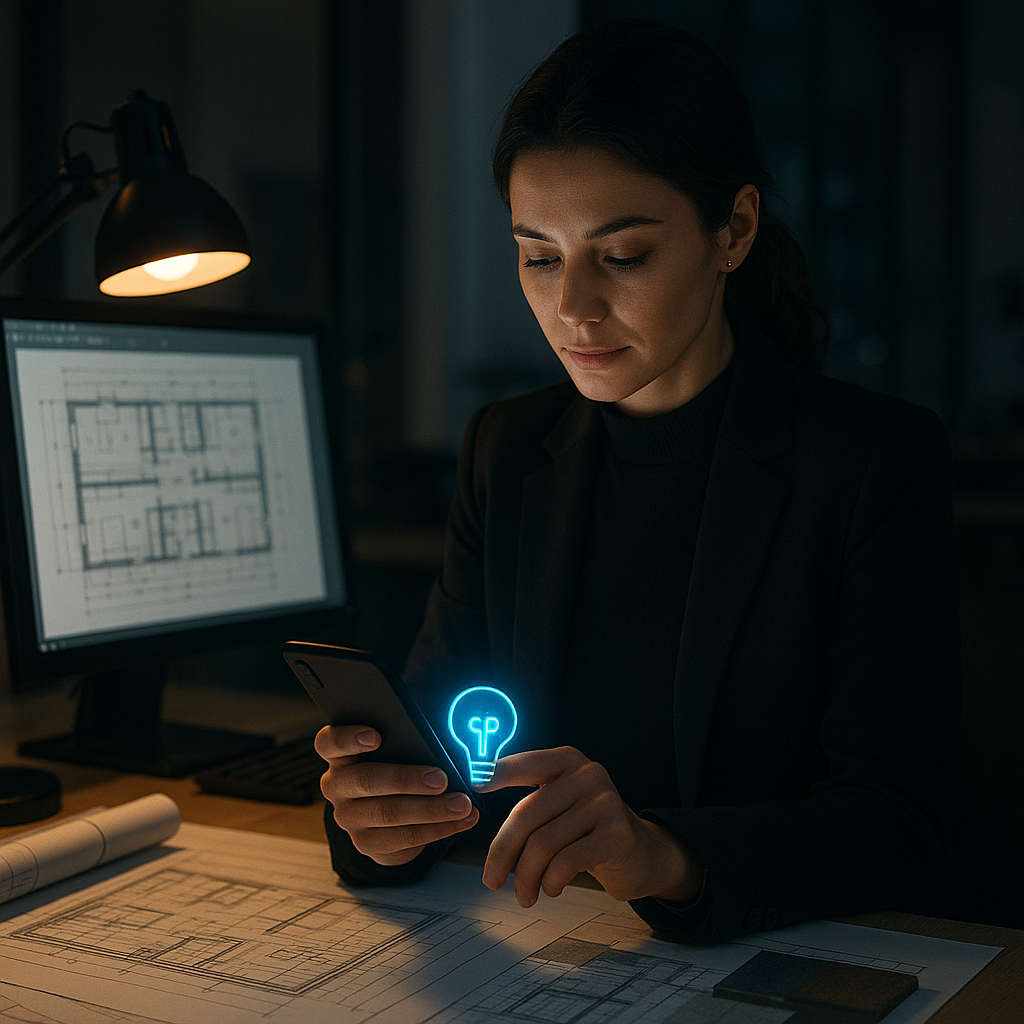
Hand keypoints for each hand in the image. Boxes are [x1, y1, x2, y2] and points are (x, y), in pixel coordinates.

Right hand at [315, 724, 479, 865]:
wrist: (386, 813)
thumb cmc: (395, 764)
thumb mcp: (396, 746)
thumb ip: (407, 735)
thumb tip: (444, 728)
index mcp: (339, 754)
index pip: (329, 743)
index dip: (348, 738)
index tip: (376, 736)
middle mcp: (337, 785)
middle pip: (365, 780)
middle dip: (406, 779)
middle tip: (440, 778)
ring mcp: (349, 817)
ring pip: (387, 813)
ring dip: (431, 809)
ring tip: (461, 803)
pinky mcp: (366, 843)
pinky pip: (405, 838)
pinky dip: (440, 828)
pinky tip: (463, 819)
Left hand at [478, 746, 703, 907]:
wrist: (641, 853)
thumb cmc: (589, 830)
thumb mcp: (562, 804)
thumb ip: (530, 799)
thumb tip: (479, 792)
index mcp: (568, 761)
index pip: (524, 764)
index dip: (496, 775)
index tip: (473, 787)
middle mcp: (587, 774)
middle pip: (527, 814)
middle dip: (503, 852)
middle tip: (491, 879)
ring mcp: (605, 803)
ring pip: (543, 844)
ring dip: (526, 877)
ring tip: (525, 893)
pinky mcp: (616, 835)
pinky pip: (565, 862)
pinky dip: (550, 882)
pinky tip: (552, 887)